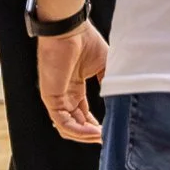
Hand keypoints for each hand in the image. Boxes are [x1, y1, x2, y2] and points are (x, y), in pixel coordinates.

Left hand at [38, 23, 108, 143]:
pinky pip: (62, 121)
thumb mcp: (105, 66)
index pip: (82, 114)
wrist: (70, 30)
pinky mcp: (51, 97)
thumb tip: (118, 101)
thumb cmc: (86, 42)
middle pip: (75, 123)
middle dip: (91, 134)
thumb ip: (109, 84)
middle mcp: (64, 95)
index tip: (110, 131)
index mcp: (74, 87)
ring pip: (67, 127)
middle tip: (108, 138)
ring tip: (102, 138)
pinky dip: (78, 130)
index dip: (95, 125)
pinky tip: (93, 132)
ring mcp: (56, 97)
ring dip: (85, 135)